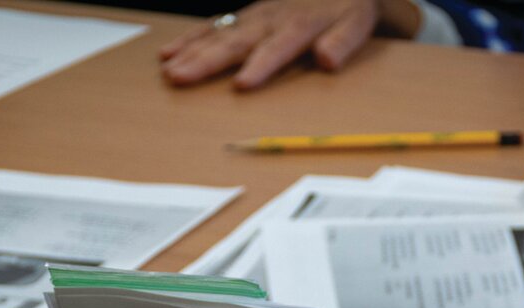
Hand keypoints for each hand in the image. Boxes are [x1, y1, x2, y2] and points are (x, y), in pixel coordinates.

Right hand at [160, 0, 419, 90]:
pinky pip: (212, 26)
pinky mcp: (242, 16)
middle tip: (180, 78)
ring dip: (191, 52)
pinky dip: (189, 39)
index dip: (259, 67)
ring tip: (168, 70)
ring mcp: (252, 16)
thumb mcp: (356, 25)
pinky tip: (167, 52)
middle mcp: (269, 20)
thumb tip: (327, 59)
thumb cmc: (347, 8)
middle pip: (234, 43)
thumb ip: (342, 43)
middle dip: (206, 61)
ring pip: (217, 34)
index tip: (241, 84)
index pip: (276, 49)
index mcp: (298, 26)